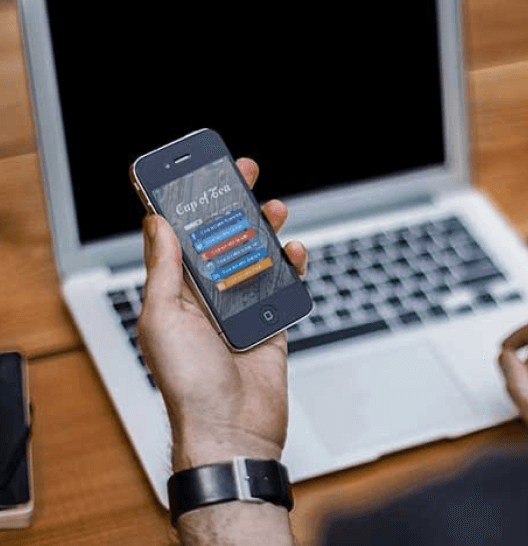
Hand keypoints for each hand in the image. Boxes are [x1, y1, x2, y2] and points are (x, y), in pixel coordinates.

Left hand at [137, 158, 307, 470]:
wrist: (232, 430)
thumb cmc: (188, 383)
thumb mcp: (163, 318)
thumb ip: (163, 270)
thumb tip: (155, 223)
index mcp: (176, 292)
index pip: (180, 237)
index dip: (185, 204)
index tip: (195, 174)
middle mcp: (207, 296)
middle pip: (221, 239)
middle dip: (231, 205)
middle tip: (242, 174)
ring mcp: (240, 307)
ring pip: (254, 256)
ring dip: (263, 229)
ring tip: (273, 207)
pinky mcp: (269, 321)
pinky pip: (282, 284)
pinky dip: (290, 265)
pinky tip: (293, 251)